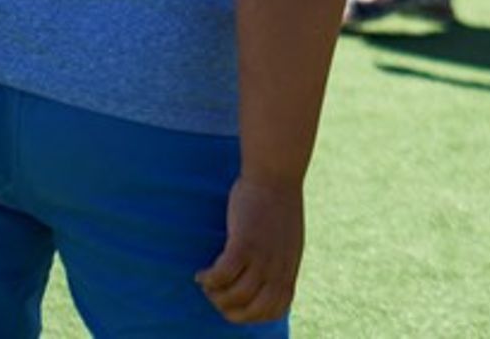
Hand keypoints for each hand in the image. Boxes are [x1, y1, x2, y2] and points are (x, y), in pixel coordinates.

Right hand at [197, 176, 303, 324]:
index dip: (253, 315)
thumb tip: (266, 275)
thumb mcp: (287, 238)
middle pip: (253, 310)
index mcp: (288, 268)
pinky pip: (221, 276)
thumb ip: (279, 260)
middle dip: (231, 311)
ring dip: (216, 296)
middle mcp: (277, 267)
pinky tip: (201, 274)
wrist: (276, 173)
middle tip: (217, 296)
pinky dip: (208, 280)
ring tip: (207, 283)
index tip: (237, 305)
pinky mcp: (244, 242)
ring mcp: (262, 256)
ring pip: (235, 296)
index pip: (275, 309)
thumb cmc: (277, 202)